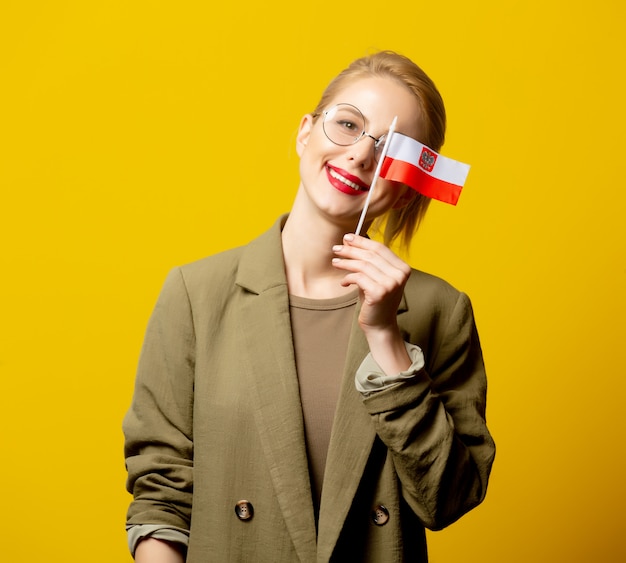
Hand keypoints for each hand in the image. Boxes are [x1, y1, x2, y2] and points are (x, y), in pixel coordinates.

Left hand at [332, 233, 411, 373]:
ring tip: (335, 263)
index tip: (347, 237)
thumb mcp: (374, 277)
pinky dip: (348, 278)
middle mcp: (400, 274)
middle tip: (336, 249)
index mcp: (403, 268)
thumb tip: (349, 240)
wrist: (380, 325)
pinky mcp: (380, 292)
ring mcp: (391, 284)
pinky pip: (358, 278)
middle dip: (351, 250)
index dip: (362, 241)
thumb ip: (366, 260)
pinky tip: (343, 282)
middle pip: (370, 255)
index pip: (380, 248)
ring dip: (346, 263)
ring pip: (362, 265)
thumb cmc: (376, 300)